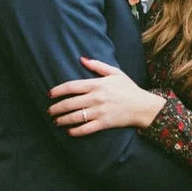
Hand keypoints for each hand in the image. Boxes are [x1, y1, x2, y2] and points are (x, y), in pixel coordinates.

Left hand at [48, 57, 166, 135]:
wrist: (143, 106)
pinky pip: (85, 129)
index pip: (71, 86)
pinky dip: (75, 131)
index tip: (49, 94)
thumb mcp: (115, 72)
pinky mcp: (104, 123)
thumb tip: (82, 59)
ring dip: (62, 120)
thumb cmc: (129, 88)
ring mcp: (99, 111)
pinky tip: (69, 131)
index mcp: (97, 84)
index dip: (58, 90)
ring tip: (55, 121)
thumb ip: (97, 66)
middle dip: (56, 108)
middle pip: (70, 103)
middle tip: (49, 110)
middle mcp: (95, 98)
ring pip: (75, 117)